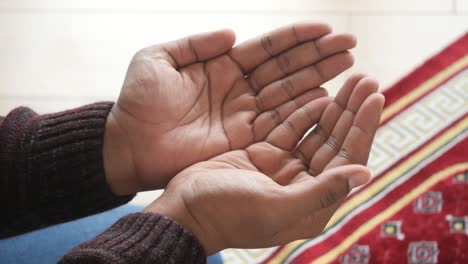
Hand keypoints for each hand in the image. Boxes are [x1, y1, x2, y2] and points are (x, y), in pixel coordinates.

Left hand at [103, 22, 356, 193]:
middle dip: (318, 56)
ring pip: (288, 93)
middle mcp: (239, 88)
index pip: (267, 48)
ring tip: (348, 66)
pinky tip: (326, 98)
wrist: (127, 146)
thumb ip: (195, 43)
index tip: (326, 28)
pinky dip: (301, 111)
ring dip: (318, 80)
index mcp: (222, 65)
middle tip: (351, 46)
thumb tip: (233, 34)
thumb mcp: (158, 59)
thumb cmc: (137, 102)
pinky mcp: (242, 140)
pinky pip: (277, 122)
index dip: (296, 38)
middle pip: (285, 69)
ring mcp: (243, 114)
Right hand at [145, 74, 384, 254]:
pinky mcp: (264, 154)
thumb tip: (366, 174)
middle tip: (367, 78)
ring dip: (334, 107)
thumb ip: (321, 191)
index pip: (348, 160)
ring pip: (316, 132)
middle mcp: (304, 185)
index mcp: (313, 203)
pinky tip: (320, 92)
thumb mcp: (275, 206)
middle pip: (336, 142)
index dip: (363, 128)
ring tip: (352, 78)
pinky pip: (291, 128)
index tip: (377, 97)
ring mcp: (284, 168)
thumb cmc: (228, 214)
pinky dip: (305, 111)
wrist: (185, 210)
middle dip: (352, 111)